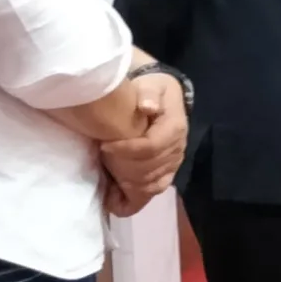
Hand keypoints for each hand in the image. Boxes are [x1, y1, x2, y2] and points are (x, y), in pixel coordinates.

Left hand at [99, 73, 186, 216]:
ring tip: (108, 177)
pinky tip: (117, 195)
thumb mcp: (151, 85)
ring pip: (152, 184)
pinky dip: (136, 195)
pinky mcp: (168, 172)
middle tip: (102, 162)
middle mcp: (178, 149)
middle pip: (149, 169)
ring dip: (127, 183)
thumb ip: (149, 94)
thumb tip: (147, 106)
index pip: (150, 147)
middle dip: (123, 168)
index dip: (126, 150)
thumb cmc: (152, 91)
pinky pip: (154, 190)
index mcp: (174, 128)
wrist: (163, 97)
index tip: (104, 146)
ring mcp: (174, 163)